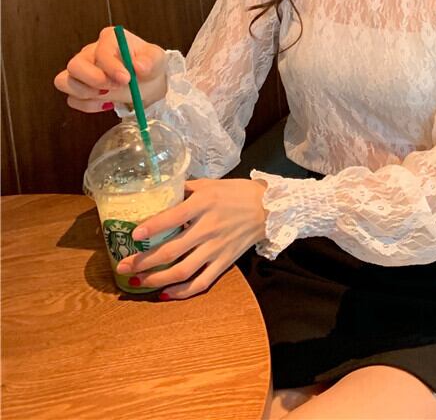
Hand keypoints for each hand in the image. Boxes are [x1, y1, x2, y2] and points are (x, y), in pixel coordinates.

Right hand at [53, 27, 166, 111]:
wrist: (147, 82)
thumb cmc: (148, 65)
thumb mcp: (157, 60)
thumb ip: (150, 61)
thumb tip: (139, 66)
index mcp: (110, 39)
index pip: (102, 50)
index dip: (111, 66)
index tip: (126, 78)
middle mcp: (91, 52)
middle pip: (75, 65)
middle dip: (93, 80)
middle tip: (115, 87)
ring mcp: (82, 70)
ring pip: (65, 81)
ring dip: (86, 93)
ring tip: (109, 94)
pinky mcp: (80, 87)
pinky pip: (72, 99)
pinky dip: (87, 105)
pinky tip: (106, 104)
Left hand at [115, 178, 267, 299]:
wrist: (268, 208)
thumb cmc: (236, 192)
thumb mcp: (210, 184)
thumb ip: (185, 189)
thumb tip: (158, 192)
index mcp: (204, 204)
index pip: (173, 217)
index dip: (152, 228)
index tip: (133, 235)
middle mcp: (208, 227)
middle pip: (171, 250)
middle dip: (143, 261)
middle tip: (124, 266)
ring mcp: (217, 248)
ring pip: (182, 270)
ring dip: (157, 279)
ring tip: (139, 282)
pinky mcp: (225, 262)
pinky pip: (201, 282)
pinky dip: (182, 292)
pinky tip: (166, 294)